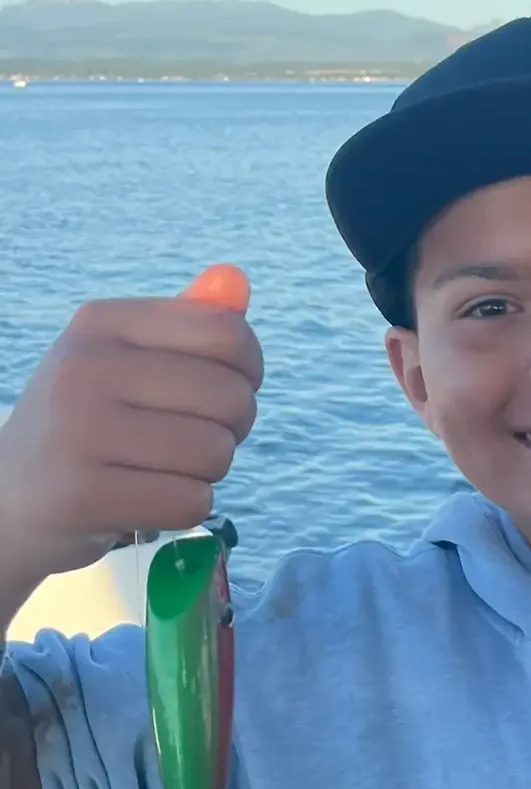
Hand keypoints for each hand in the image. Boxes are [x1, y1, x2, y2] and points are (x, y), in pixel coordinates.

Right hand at [0, 266, 260, 589]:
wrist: (11, 499)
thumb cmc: (88, 425)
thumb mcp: (125, 362)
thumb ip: (186, 323)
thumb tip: (236, 280)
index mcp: (101, 323)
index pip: (227, 333)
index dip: (248, 372)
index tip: (221, 392)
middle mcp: (84, 367)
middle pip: (230, 397)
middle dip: (231, 429)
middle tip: (192, 440)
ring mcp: (79, 431)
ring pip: (215, 453)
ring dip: (206, 473)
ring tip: (162, 470)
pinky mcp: (84, 494)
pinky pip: (190, 502)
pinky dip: (184, 508)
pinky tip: (147, 501)